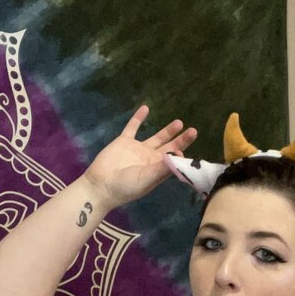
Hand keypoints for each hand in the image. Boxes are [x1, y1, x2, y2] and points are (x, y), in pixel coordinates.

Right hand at [83, 103, 197, 209]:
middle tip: (193, 131)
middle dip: (181, 140)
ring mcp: (137, 149)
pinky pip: (132, 127)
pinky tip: (146, 108)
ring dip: (167, 130)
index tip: (184, 149)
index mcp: (157, 170)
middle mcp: (150, 159)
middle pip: (169, 147)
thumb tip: (178, 156)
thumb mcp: (146, 179)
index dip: (181, 154)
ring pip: (156, 137)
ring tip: (179, 122)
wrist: (101, 184)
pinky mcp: (124, 141)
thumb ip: (162, 168)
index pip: (174, 160)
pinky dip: (139, 118)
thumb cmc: (126, 186)